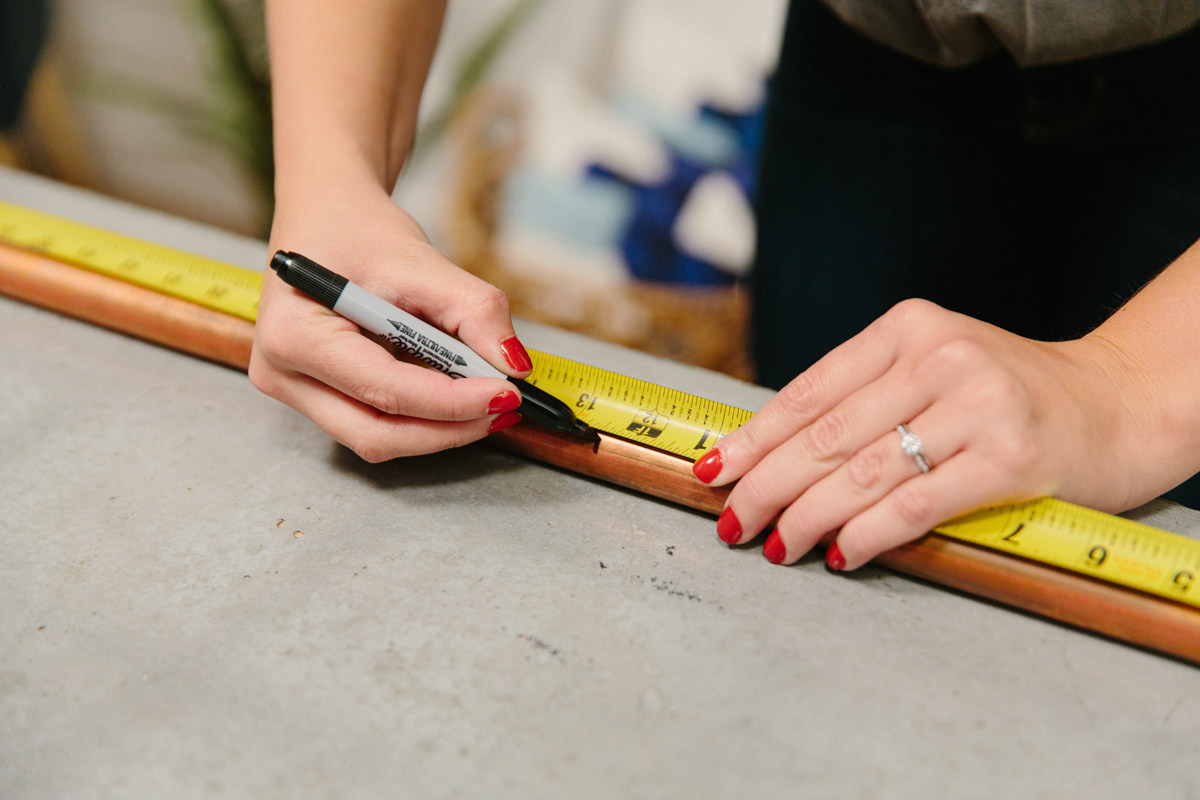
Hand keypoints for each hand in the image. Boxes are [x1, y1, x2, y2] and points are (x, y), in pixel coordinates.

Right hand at [249, 177, 530, 460]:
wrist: (327, 211)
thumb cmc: (357, 228)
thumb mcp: (420, 260)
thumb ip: (473, 311)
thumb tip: (514, 366)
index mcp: (295, 335)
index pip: (385, 390)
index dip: (453, 402)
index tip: (506, 393)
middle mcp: (283, 373)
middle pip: (377, 435)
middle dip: (449, 428)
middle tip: (504, 406)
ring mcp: (295, 390)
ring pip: (377, 438)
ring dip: (439, 428)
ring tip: (487, 399)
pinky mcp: (315, 395)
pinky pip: (374, 423)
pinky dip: (422, 416)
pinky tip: (457, 394)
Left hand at [692, 299, 1151, 569]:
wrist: (1117, 402)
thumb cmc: (1008, 394)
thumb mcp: (933, 369)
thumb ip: (865, 398)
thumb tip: (772, 457)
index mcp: (908, 328)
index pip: (809, 390)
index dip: (753, 438)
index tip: (712, 471)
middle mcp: (938, 357)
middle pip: (824, 434)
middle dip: (766, 485)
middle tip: (732, 521)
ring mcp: (977, 404)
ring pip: (861, 471)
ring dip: (806, 517)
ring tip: (776, 545)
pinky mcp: (1010, 457)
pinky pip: (916, 504)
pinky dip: (869, 533)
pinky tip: (841, 552)